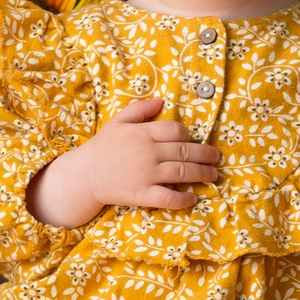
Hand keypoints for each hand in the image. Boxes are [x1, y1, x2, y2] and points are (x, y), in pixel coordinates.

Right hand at [27, 98, 220, 227]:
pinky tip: (193, 198)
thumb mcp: (117, 122)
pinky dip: (183, 199)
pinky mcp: (143, 194)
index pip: (175, 130)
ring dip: (202, 174)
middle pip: (185, 151)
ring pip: (182, 172)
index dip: (189, 135)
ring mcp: (146, 174)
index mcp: (143, 133)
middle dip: (205, 155)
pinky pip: (168, 197)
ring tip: (212, 175)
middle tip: (216, 158)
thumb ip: (139, 109)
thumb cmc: (101, 148)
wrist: (83, 175)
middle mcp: (148, 152)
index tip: (193, 141)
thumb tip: (161, 100)